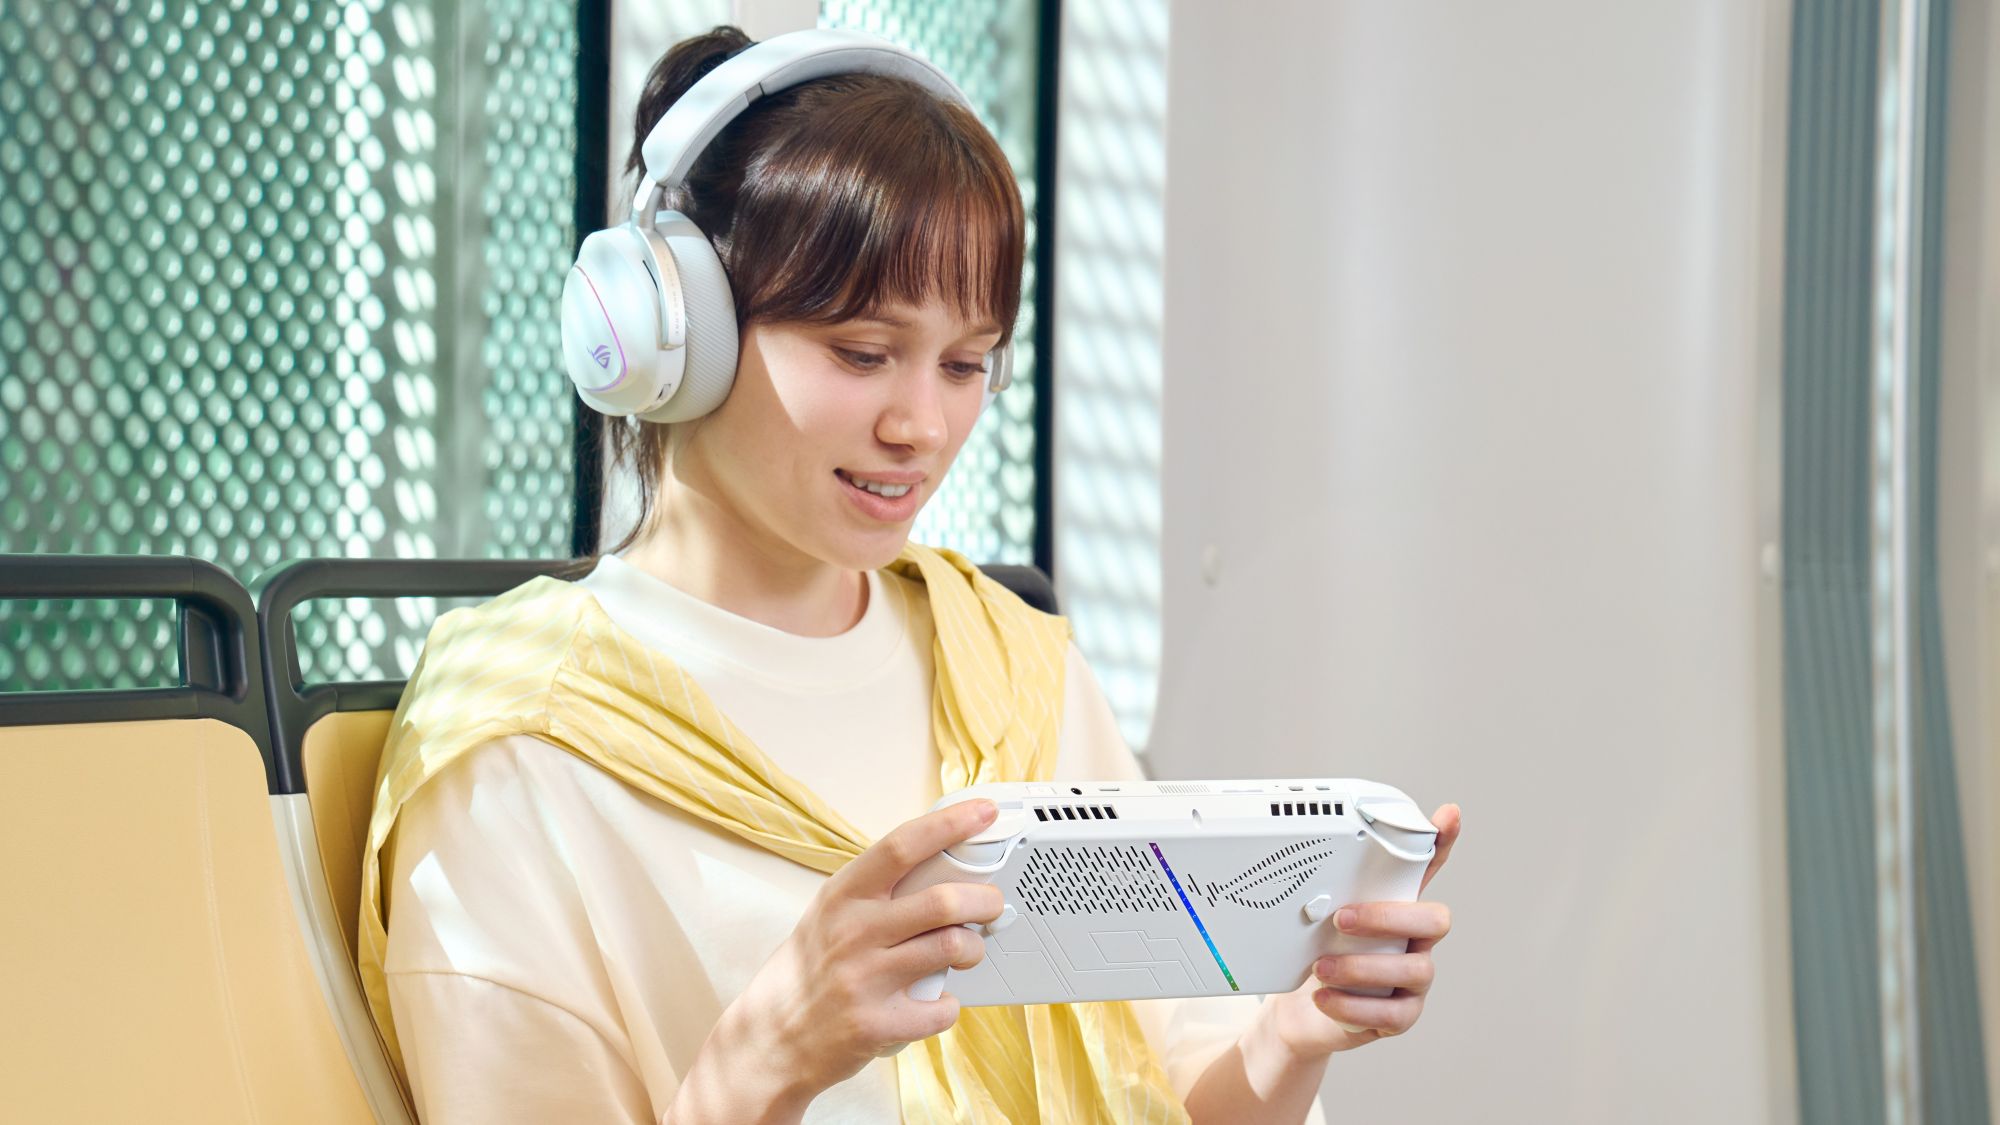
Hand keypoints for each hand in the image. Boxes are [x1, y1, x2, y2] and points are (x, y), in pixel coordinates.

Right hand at [666, 800, 1005, 1122]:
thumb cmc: (809, 969)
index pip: (902, 846)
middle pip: (942, 901)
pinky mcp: (876, 1024)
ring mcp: (865, 979)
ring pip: (952, 949)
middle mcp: (853, 932)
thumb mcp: (830, 914)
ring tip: (969, 951)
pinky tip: (937, 1001)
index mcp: (843, 895)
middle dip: (985, 899)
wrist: (770, 1039)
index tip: (984, 813)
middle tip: (992, 904)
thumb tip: (943, 865)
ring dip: (975, 949)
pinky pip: (942, 1008)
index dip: (949, 825)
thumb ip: (878, 891)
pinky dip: (950, 1005)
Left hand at [1267, 803, 1459, 1057]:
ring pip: (1414, 969)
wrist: (1301, 1011)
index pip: (1430, 870)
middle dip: (1387, 917)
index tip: (1448, 815)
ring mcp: (1413, 979)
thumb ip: (1322, 891)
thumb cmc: (1318, 954)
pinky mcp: (1401, 1015)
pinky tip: (1325, 997)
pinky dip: (1353, 1006)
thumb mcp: (1318, 917)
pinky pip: (1392, 1014)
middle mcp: (1415, 940)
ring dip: (1361, 967)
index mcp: (1398, 907)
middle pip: (1434, 920)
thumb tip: (1299, 855)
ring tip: (1320, 967)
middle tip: (1341, 919)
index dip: (1443, 844)